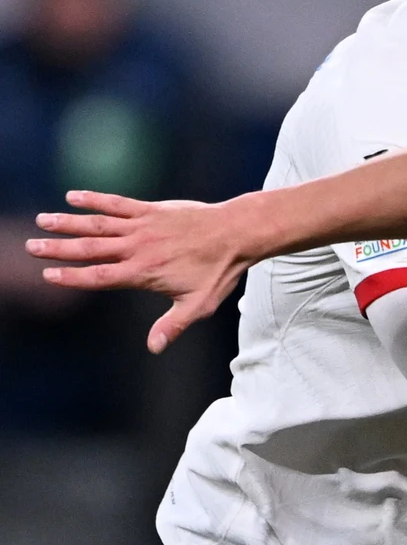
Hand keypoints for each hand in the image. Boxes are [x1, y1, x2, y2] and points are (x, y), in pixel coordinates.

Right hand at [26, 191, 248, 353]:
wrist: (237, 233)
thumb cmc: (219, 271)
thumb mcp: (199, 304)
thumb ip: (173, 325)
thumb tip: (154, 348)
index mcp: (143, 272)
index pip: (99, 277)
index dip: (72, 277)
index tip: (48, 275)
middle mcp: (138, 248)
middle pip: (90, 249)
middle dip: (59, 249)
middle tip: (31, 248)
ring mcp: (143, 226)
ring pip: (98, 224)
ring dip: (69, 222)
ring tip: (43, 220)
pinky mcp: (151, 209)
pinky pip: (117, 203)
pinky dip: (94, 199)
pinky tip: (73, 196)